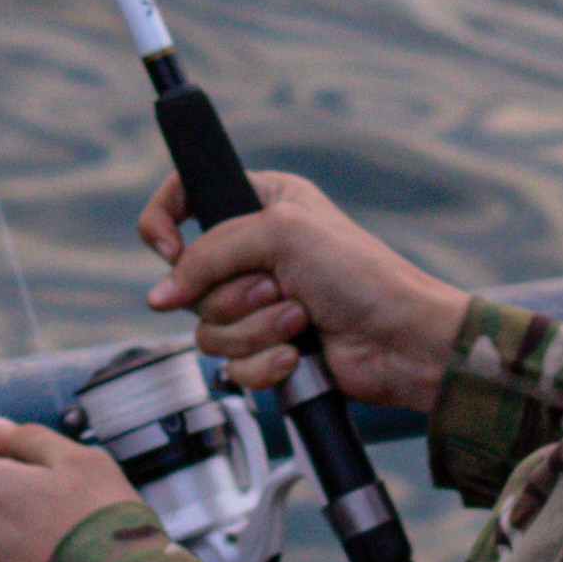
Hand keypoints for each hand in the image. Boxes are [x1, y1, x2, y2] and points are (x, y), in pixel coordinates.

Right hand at [134, 168, 472, 424]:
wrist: (401, 341)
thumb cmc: (362, 275)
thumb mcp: (282, 235)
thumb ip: (209, 255)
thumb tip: (161, 293)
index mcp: (260, 203)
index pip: (184, 197)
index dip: (164, 224)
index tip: (170, 251)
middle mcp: (255, 251)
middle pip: (190, 279)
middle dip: (237, 294)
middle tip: (281, 288)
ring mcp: (259, 302)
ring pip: (208, 327)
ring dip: (256, 329)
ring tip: (300, 320)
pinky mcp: (266, 347)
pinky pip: (231, 364)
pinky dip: (265, 362)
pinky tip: (299, 353)